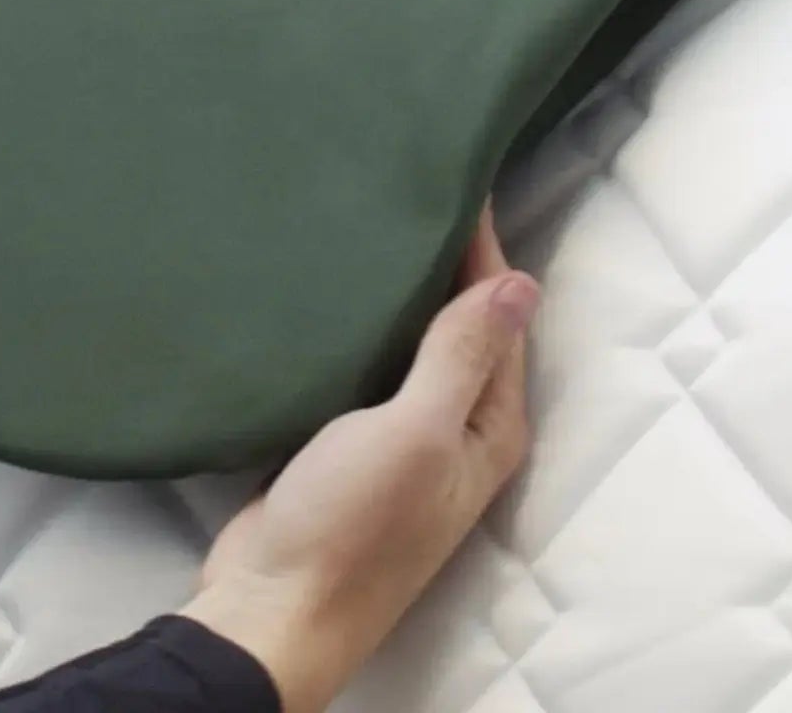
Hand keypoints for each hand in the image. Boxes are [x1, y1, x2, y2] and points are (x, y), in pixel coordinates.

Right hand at [183, 207, 538, 712]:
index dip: (484, 251)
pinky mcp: (352, 445)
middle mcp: (459, 431)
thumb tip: (522, 282)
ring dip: (407, 293)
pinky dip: (367, 326)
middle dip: (449, 263)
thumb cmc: (351, 525)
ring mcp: (405, 440)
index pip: (500, 316)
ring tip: (382, 222)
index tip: (460, 182)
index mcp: (490, 427)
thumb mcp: (415, 432)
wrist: (269, 609)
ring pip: (417, 345)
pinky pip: (374, 367)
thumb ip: (462, 356)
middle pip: (465, 327)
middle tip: (419, 188)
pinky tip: (343, 291)